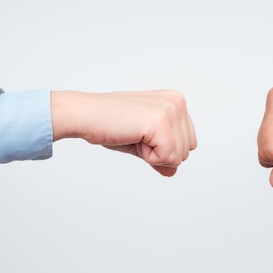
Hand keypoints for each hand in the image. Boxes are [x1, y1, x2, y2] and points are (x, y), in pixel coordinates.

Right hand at [50, 90, 196, 176]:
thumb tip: (173, 171)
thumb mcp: (143, 142)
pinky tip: (133, 138)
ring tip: (133, 135)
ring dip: (153, 155)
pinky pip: (168, 158)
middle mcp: (177, 102)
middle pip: (186, 151)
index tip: (141, 134)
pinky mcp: (160, 122)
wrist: (84, 115)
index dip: (163, 149)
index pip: (188, 143)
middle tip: (135, 135)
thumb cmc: (110, 124)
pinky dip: (149, 157)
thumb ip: (162, 154)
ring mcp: (170, 110)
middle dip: (160, 154)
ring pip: (179, 157)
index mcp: (176, 102)